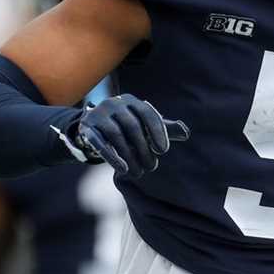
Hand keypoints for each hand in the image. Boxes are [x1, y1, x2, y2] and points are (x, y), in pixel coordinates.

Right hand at [70, 94, 189, 177]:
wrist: (94, 126)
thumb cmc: (128, 126)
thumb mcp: (146, 126)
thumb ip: (165, 129)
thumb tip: (186, 133)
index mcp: (132, 101)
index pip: (147, 114)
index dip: (157, 132)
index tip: (163, 151)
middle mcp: (114, 103)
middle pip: (132, 126)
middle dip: (143, 148)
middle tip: (151, 167)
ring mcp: (99, 114)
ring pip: (116, 135)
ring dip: (129, 155)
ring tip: (138, 172)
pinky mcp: (87, 128)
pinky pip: (99, 142)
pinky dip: (111, 156)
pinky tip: (122, 169)